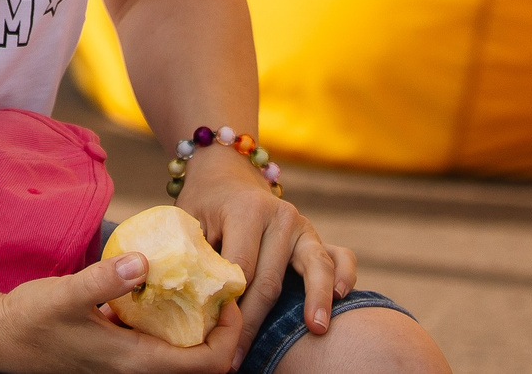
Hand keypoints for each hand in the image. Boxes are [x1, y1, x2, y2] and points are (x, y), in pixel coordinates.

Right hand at [0, 251, 239, 373]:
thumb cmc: (30, 320)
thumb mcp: (66, 295)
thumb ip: (105, 280)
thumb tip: (145, 261)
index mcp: (135, 363)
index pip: (206, 364)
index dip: (229, 335)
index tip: (228, 299)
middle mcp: (136, 371)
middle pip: (201, 365)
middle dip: (220, 332)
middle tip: (218, 291)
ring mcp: (126, 365)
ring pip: (180, 356)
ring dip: (197, 328)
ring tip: (196, 287)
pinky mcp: (115, 354)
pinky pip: (157, 345)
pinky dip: (170, 324)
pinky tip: (159, 291)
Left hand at [184, 154, 356, 367]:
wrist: (226, 174)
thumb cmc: (203, 204)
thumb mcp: (188, 220)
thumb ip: (190, 253)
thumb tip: (186, 300)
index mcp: (246, 210)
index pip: (241, 268)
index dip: (229, 306)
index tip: (218, 335)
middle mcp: (280, 215)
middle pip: (271, 278)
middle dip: (255, 322)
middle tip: (240, 357)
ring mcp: (304, 225)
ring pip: (314, 267)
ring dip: (315, 300)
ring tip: (316, 330)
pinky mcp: (318, 236)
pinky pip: (340, 256)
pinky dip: (344, 276)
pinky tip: (340, 299)